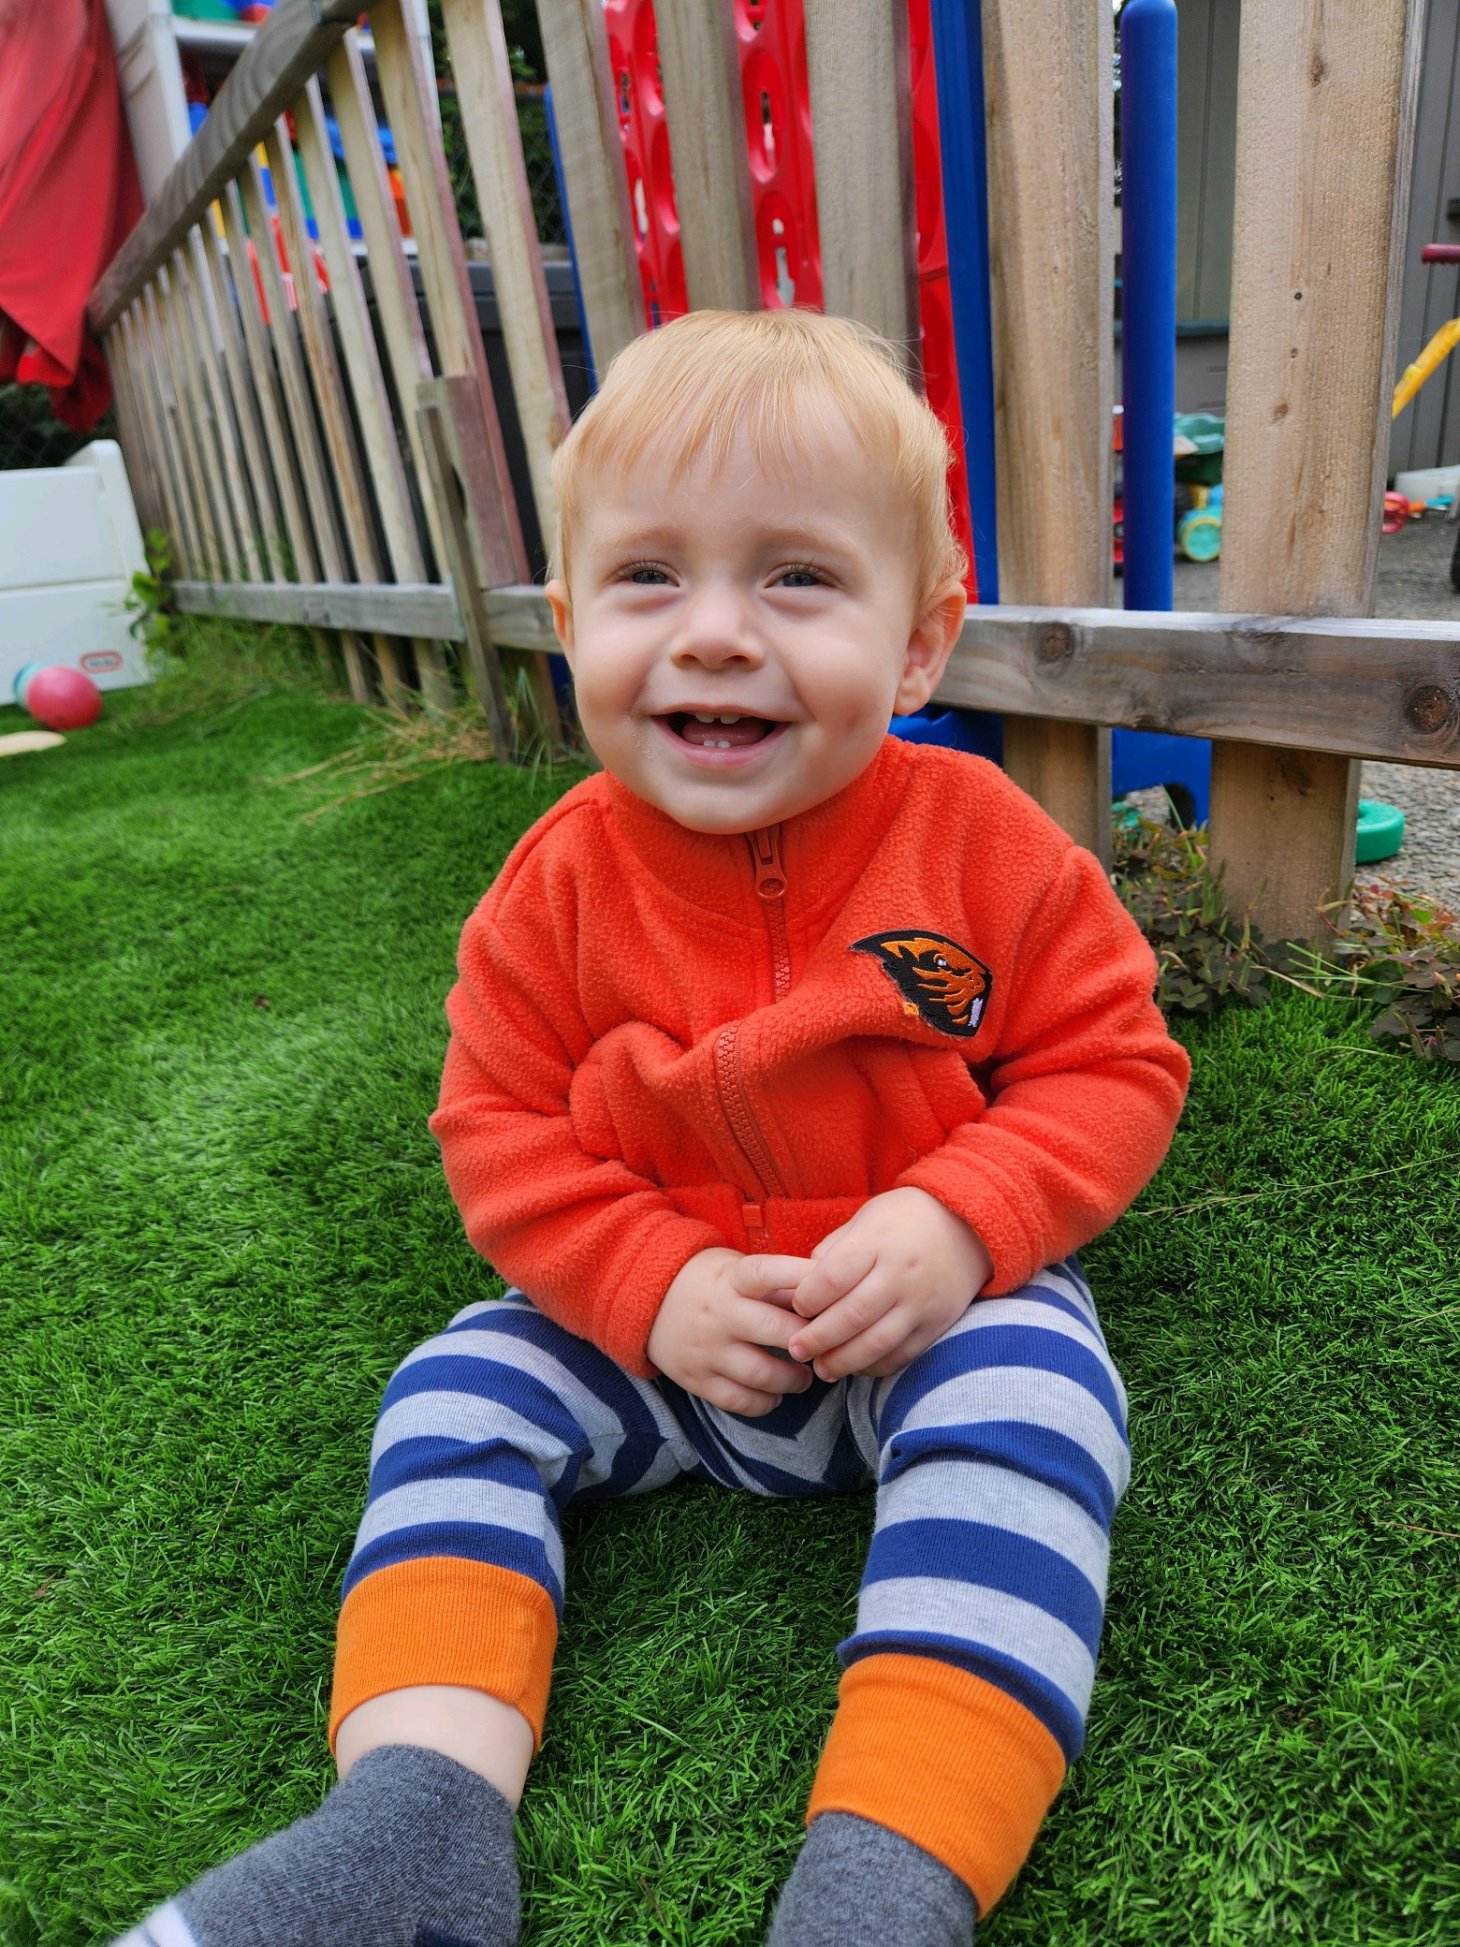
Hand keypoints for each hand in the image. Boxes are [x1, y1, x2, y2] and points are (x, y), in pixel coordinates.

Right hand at [647, 1247, 818, 1415]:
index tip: (833, 1289)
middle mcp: (719, 1314)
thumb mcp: (736, 1268)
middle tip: (824, 1346)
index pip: (769, 1272)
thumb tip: (826, 1295)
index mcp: (731, 1279)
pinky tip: (775, 1394)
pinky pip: (739, 1401)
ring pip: (761, 1374)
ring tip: (804, 1376)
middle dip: (809, 1341)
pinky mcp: (697, 1380)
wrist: (645, 1301)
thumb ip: (776, 1283)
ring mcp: (707, 1350)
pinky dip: (765, 1403)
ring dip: (794, 1380)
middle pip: (774, 1330)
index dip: (803, 1278)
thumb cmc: (709, 1282)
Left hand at [784, 1187, 991, 1381]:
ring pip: (876, 1342)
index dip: (808, 1298)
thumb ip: (834, 1251)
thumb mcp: (866, 1218)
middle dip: (818, 1338)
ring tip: (821, 1369)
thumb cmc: (905, 1220)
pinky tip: (855, 1367)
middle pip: (852, 1315)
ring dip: (843, 1361)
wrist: (968, 1226)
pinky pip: (902, 1354)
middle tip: (797, 1349)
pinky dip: (875, 1366)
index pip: (833, 1277)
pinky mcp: (936, 1324)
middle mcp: (899, 1274)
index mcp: (876, 1242)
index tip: (796, 1308)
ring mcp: (921, 1302)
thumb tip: (803, 1285)